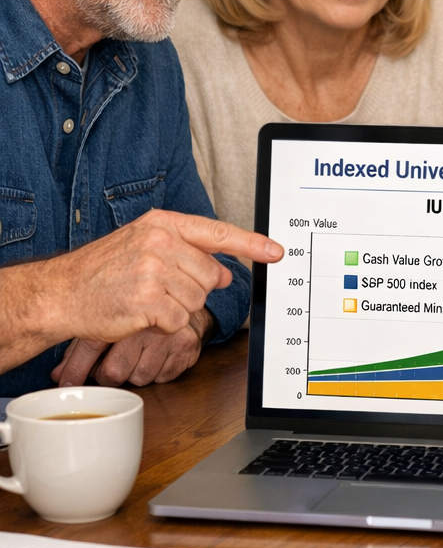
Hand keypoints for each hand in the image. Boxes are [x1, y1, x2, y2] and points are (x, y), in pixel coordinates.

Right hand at [0, 210, 282, 375]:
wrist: (61, 292)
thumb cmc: (104, 269)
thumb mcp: (146, 247)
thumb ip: (189, 253)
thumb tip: (224, 272)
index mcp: (163, 224)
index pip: (218, 233)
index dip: (251, 244)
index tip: (276, 251)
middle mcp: (160, 243)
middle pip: (210, 275)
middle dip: (193, 288)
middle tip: (160, 287)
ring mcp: (153, 271)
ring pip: (197, 299)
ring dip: (177, 307)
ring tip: (147, 298)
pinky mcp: (147, 301)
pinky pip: (178, 320)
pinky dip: (164, 323)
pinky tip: (142, 314)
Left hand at [52, 309, 212, 386]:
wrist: (185, 296)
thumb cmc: (142, 309)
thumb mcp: (109, 318)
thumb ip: (83, 347)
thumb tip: (57, 377)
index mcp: (123, 309)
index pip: (93, 346)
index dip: (78, 369)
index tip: (68, 385)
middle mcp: (147, 321)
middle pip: (116, 371)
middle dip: (110, 374)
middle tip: (112, 365)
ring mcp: (170, 335)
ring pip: (140, 377)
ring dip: (136, 372)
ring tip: (140, 355)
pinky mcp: (187, 347)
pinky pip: (163, 377)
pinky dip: (158, 372)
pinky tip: (158, 355)